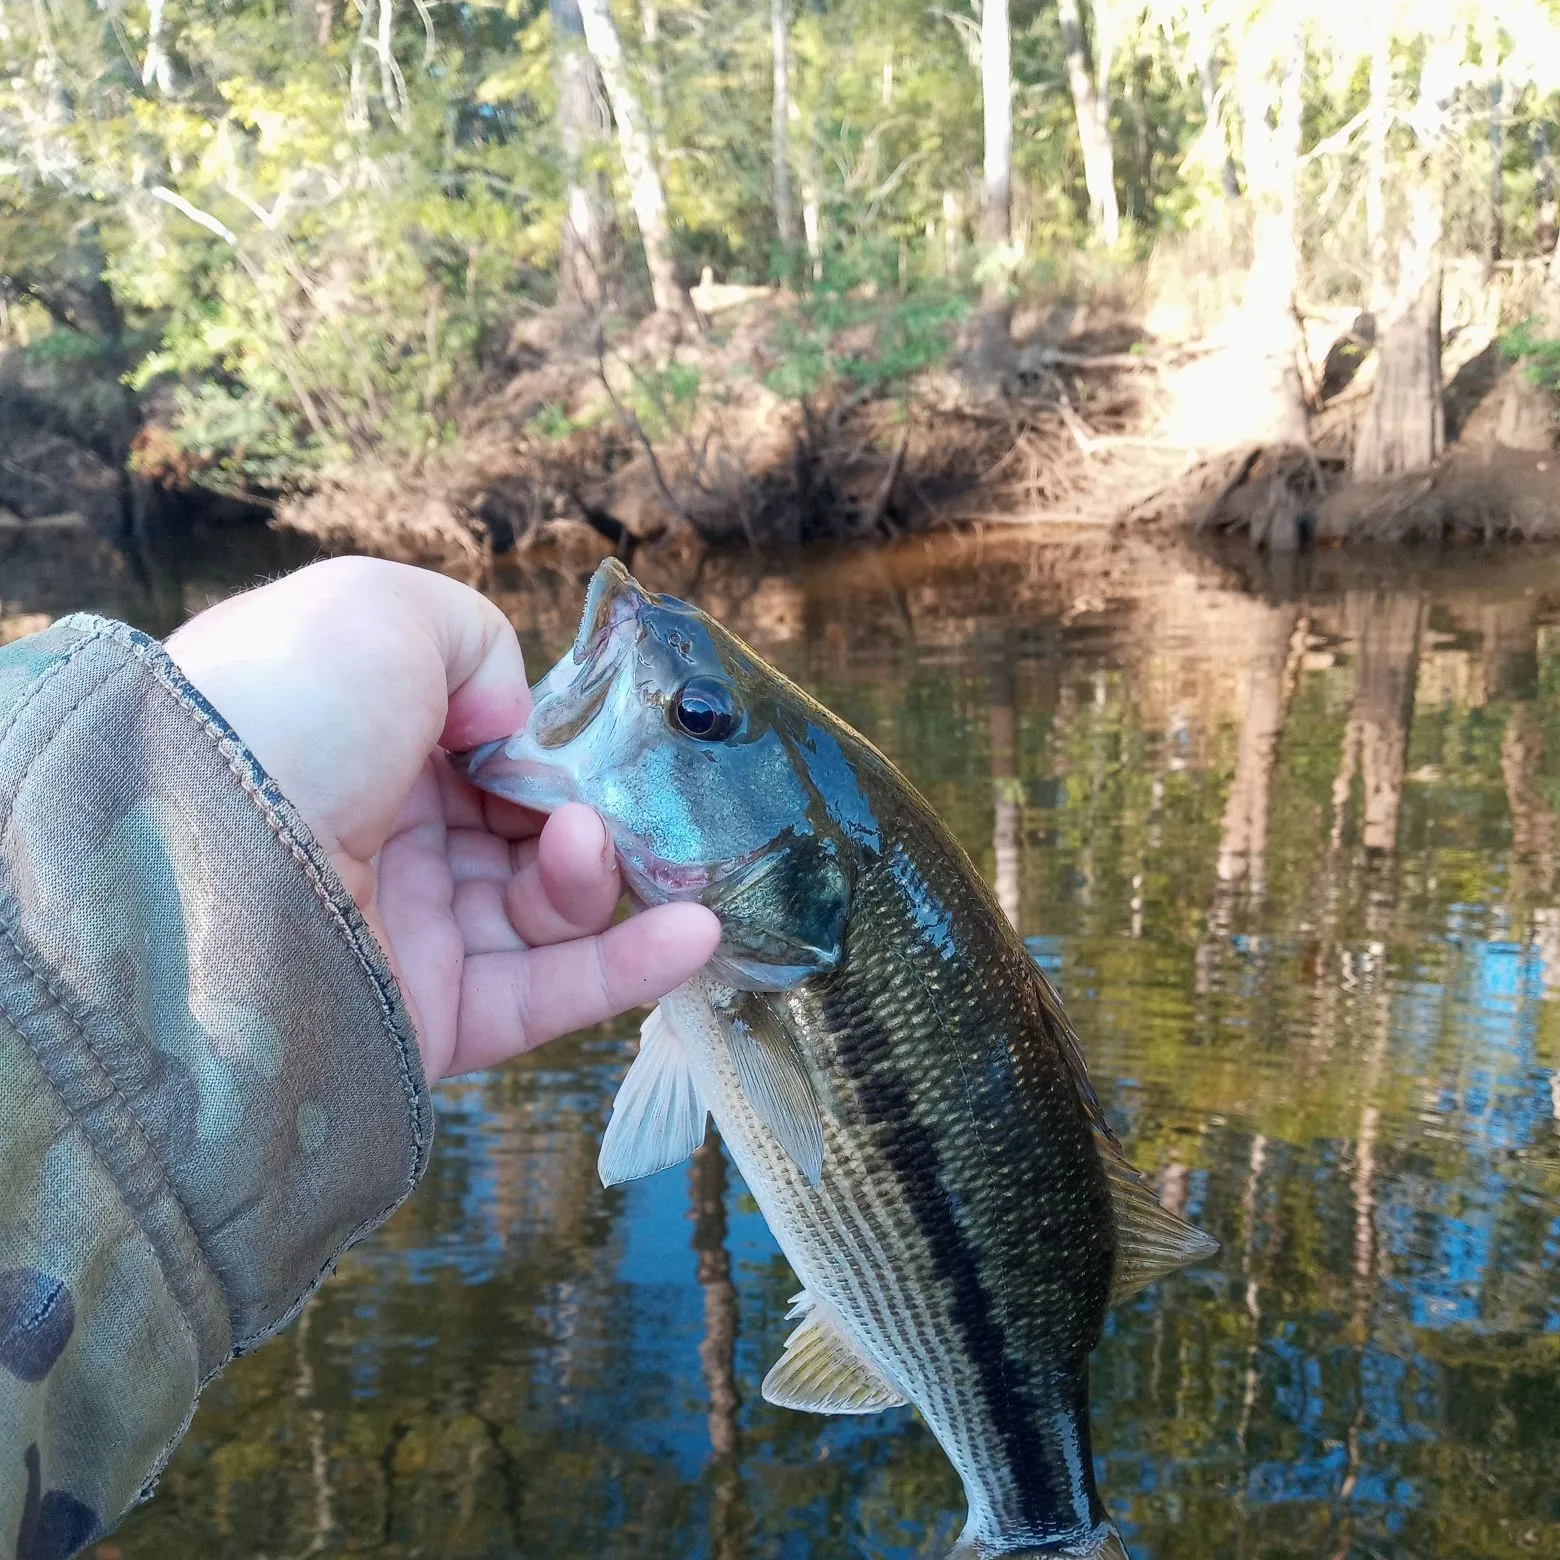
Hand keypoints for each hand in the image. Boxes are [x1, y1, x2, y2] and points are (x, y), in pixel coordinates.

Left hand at [165, 556, 719, 1082]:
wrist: (198, 859)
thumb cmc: (285, 709)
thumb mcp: (380, 610)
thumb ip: (474, 640)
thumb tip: (513, 724)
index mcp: (362, 745)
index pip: (486, 752)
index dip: (547, 748)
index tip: (587, 744)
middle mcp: (382, 839)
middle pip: (525, 833)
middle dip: (586, 814)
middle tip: (608, 806)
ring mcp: (405, 935)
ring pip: (546, 913)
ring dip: (603, 877)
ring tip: (600, 849)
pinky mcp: (429, 1021)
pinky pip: (547, 996)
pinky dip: (632, 967)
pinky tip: (694, 935)